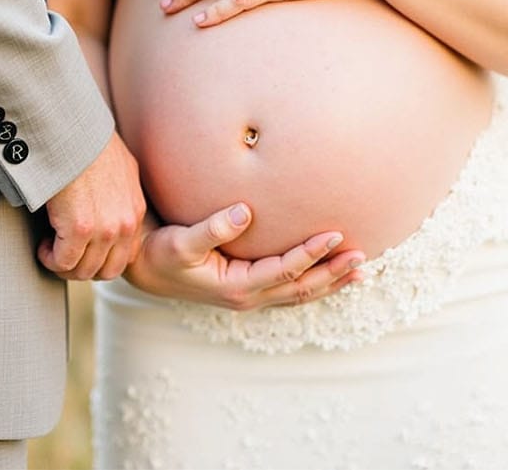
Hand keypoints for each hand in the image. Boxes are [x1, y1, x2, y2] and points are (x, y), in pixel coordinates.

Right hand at [41, 133, 146, 280]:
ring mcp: (104, 229)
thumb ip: (120, 194)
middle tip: (63, 254)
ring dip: (63, 264)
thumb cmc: (88, 143)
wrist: (73, 131)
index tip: (82, 250)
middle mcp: (125, 225)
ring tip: (51, 248)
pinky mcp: (80, 229)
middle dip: (82, 267)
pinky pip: (63, 262)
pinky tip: (43, 245)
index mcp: (135, 211)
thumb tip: (106, 203)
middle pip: (106, 271)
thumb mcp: (120, 168)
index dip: (100, 259)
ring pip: (83, 271)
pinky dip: (49, 258)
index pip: (124, 257)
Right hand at [123, 203, 365, 310]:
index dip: (311, 253)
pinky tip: (329, 273)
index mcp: (237, 286)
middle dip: (333, 274)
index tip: (334, 234)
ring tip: (360, 270)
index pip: (285, 270)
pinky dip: (313, 282)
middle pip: (302, 288)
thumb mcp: (182, 240)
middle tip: (362, 257)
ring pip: (299, 293)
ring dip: (330, 282)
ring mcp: (250, 296)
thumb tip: (245, 211)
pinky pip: (289, 290)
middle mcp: (248, 296)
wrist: (145, 268)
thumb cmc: (161, 251)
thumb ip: (213, 227)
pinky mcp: (248, 289)